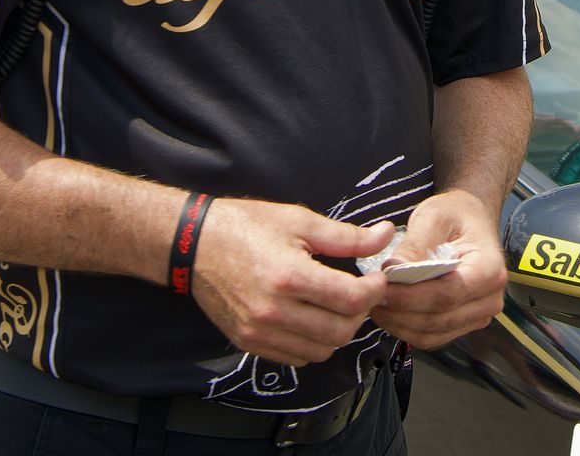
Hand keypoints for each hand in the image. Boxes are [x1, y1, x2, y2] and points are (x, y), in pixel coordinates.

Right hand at [190, 198, 392, 366]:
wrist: (194, 244)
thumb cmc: (247, 227)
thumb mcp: (300, 221)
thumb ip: (347, 236)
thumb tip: (385, 235)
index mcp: (289, 276)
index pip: (351, 300)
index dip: (375, 291)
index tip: (376, 278)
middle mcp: (273, 311)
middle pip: (340, 332)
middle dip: (360, 313)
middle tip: (360, 293)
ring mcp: (259, 331)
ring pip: (321, 351)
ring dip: (337, 331)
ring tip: (336, 306)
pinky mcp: (248, 342)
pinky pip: (295, 357)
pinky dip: (312, 343)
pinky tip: (312, 318)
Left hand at [369, 190, 506, 349]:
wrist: (469, 219)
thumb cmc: (456, 215)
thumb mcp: (434, 217)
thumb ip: (414, 245)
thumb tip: (393, 269)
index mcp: (490, 269)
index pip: (448, 294)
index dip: (411, 297)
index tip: (383, 289)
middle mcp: (490, 298)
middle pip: (439, 319)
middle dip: (400, 311)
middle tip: (372, 296)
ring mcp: (477, 315)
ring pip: (432, 334)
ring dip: (399, 323)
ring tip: (376, 303)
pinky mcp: (461, 324)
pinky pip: (430, 337)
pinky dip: (405, 328)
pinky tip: (389, 310)